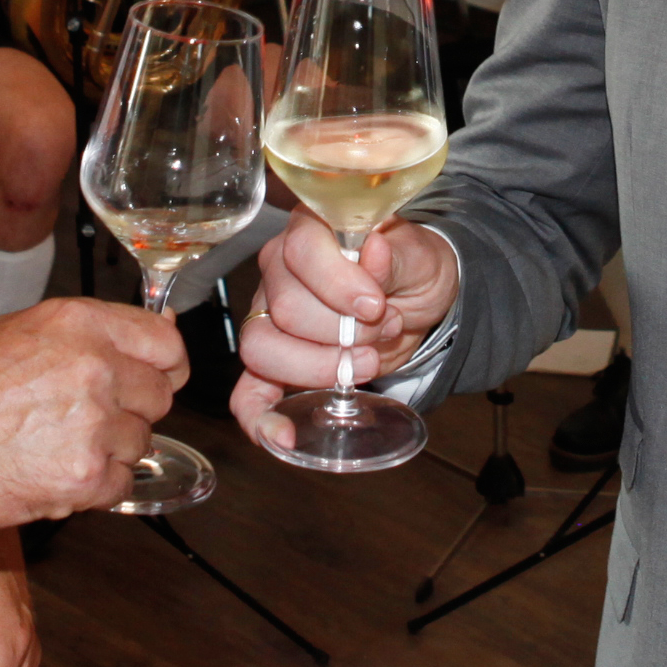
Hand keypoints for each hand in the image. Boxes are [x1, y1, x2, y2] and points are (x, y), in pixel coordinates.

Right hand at [0, 298, 182, 533]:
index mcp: (77, 323)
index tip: (153, 378)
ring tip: (54, 446)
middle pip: (159, 396)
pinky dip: (96, 488)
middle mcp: (93, 367)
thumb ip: (85, 334)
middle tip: (84, 420)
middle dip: (130, 411)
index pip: (165, 342)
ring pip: (140, 442)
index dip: (163, 365)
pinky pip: (122, 484)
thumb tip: (148, 336)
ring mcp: (93, 424)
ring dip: (110, 450)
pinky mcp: (85, 477)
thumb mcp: (15, 333)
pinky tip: (53, 474)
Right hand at [229, 213, 458, 452]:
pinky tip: (281, 436)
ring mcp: (268, 316)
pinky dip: (260, 419)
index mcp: (311, 229)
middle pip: (286, 310)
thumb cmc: (411, 267)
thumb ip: (394, 255)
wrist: (415, 298)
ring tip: (364, 363)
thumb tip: (373, 250)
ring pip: (262, 349)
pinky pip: (248, 393)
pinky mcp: (274, 361)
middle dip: (342, 333)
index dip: (338, 285)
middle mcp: (279, 269)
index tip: (376, 305)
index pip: (302, 253)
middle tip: (383, 330)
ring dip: (318, 368)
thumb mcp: (418, 255)